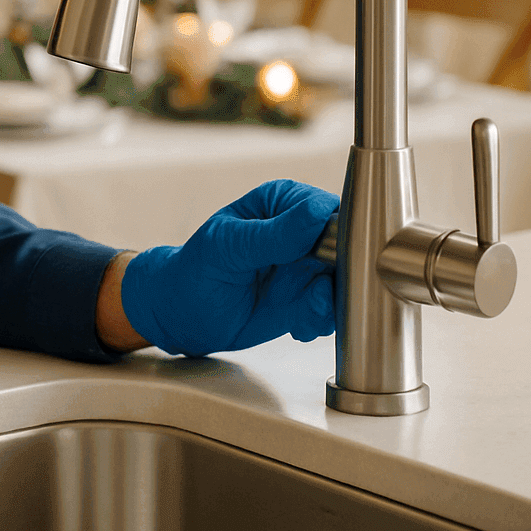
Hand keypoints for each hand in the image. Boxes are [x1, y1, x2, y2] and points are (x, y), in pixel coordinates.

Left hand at [120, 179, 338, 356]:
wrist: (182, 312)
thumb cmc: (195, 268)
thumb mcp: (229, 247)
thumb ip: (275, 233)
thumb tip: (318, 211)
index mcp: (282, 203)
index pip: (330, 209)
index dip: (340, 233)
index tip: (328, 258)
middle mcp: (301, 233)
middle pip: (349, 248)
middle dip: (342, 277)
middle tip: (317, 295)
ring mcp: (307, 267)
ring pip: (345, 283)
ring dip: (331, 304)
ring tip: (302, 315)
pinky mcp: (307, 299)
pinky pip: (332, 309)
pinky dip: (321, 321)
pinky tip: (297, 327)